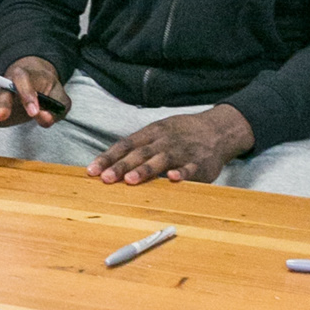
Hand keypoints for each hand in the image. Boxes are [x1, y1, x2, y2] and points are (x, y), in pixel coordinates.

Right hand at [0, 57, 70, 127]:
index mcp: (29, 76)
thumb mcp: (60, 100)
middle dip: (1, 104)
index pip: (25, 80)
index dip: (28, 95)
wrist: (37, 83)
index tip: (33, 113)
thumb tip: (44, 119)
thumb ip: (56, 110)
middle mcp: (10, 82)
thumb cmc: (49, 92)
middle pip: (4, 90)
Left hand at [92, 102, 253, 187]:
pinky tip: (172, 179)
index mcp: (151, 133)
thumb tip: (108, 164)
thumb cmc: (180, 134)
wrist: (217, 129)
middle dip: (121, 166)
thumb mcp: (157, 132)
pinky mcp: (200, 163)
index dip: (108, 158)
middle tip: (106, 178)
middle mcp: (164, 141)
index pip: (125, 145)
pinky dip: (182, 173)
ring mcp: (182, 151)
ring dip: (146, 169)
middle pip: (140, 153)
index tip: (92, 171)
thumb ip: (137, 147)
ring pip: (162, 160)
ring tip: (131, 180)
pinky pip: (191, 168)